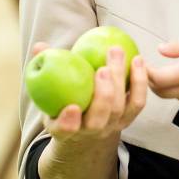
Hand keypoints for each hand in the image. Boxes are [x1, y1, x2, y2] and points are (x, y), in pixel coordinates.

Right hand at [32, 42, 147, 142]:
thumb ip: (44, 69)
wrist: (84, 127)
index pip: (64, 131)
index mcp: (63, 129)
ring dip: (121, 81)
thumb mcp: (47, 91)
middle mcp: (89, 132)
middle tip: (103, 68)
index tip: (73, 108)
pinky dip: (139, 82)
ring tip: (117, 54)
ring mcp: (111, 126)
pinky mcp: (127, 118)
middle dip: (103, 95)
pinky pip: (137, 102)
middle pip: (99, 118)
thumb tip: (39, 47)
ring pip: (120, 109)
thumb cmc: (62, 101)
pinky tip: (138, 59)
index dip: (68, 123)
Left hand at [146, 39, 178, 105]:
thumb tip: (160, 48)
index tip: (142, 63)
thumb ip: (178, 47)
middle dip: (149, 80)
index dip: (146, 71)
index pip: (157, 78)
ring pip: (169, 95)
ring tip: (160, 74)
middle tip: (146, 69)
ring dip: (161, 86)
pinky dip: (174, 90)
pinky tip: (178, 81)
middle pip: (158, 90)